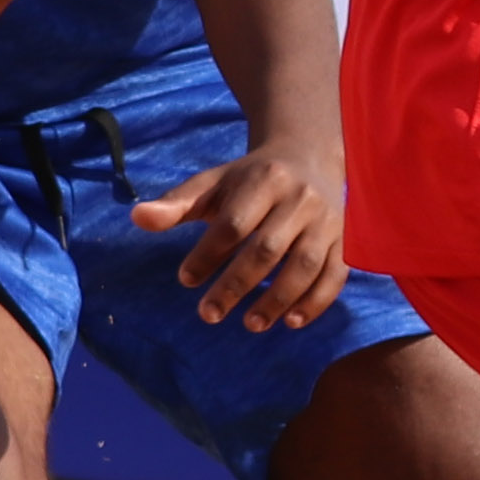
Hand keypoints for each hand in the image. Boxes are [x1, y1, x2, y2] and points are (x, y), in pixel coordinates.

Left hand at [134, 141, 349, 333]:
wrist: (309, 155)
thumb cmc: (251, 178)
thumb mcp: (214, 183)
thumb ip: (177, 203)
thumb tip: (136, 217)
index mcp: (264, 179)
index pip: (234, 223)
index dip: (208, 254)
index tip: (186, 280)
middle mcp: (299, 198)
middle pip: (267, 247)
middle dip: (236, 284)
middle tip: (208, 314)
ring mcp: (326, 220)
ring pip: (304, 264)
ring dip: (277, 298)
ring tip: (249, 324)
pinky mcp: (343, 240)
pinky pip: (335, 274)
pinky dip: (316, 301)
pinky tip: (291, 322)